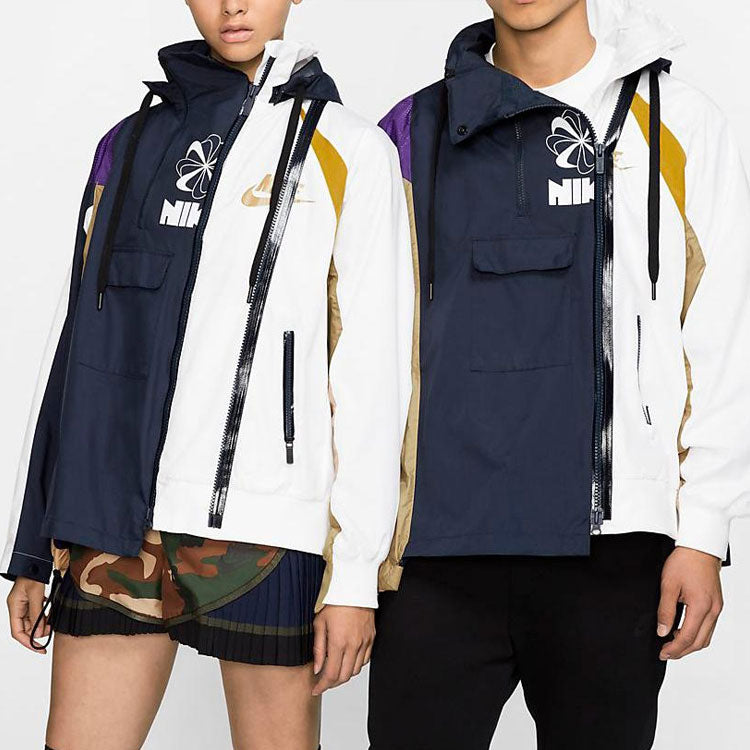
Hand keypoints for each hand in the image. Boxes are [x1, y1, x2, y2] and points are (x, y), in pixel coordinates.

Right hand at [6, 577, 49, 653]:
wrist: (36, 561)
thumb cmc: (33, 574)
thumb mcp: (36, 594)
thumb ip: (37, 614)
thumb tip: (38, 633)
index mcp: (14, 608)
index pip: (17, 632)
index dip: (28, 643)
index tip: (40, 648)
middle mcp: (17, 608)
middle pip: (26, 628)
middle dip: (39, 631)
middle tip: (52, 628)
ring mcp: (24, 605)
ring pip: (33, 621)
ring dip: (43, 622)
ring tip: (53, 619)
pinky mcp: (32, 601)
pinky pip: (37, 613)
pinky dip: (45, 614)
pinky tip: (51, 610)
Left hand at [312, 605, 374, 695]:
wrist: (354, 589)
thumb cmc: (336, 603)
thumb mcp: (319, 623)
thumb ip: (318, 649)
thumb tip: (317, 668)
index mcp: (338, 642)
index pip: (331, 674)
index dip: (322, 686)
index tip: (316, 689)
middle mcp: (353, 645)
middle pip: (344, 677)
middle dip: (332, 684)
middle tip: (323, 682)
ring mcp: (364, 643)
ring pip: (356, 670)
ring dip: (344, 675)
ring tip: (334, 671)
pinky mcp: (371, 639)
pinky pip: (365, 660)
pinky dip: (356, 665)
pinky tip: (347, 660)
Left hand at [657, 546, 722, 660]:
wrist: (699, 548)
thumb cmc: (684, 562)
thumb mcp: (668, 585)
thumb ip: (665, 610)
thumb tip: (662, 631)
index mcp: (701, 606)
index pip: (688, 637)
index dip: (674, 648)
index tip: (662, 652)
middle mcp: (713, 610)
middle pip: (700, 642)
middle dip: (682, 651)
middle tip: (666, 653)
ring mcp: (717, 608)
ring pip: (706, 636)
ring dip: (690, 644)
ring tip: (672, 644)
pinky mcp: (716, 604)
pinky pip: (708, 627)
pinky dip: (697, 634)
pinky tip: (683, 631)